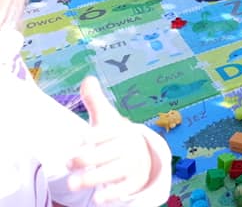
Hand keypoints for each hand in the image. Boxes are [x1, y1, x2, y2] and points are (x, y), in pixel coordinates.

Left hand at [67, 77, 154, 203]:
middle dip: (88, 158)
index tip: (82, 138)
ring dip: (94, 178)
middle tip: (68, 163)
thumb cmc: (116, 138)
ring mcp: (132, 165)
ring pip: (113, 172)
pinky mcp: (134, 181)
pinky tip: (98, 198)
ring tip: (73, 184)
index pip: (108, 132)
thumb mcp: (107, 119)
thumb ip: (95, 101)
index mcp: (121, 130)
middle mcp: (129, 147)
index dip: (96, 135)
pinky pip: (124, 188)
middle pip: (109, 153)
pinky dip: (113, 194)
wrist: (141, 157)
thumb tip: (87, 78)